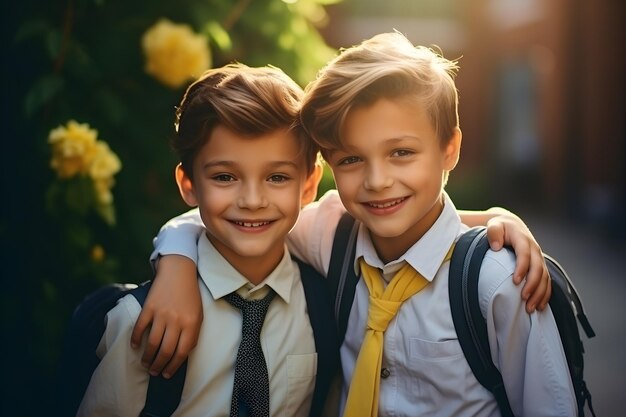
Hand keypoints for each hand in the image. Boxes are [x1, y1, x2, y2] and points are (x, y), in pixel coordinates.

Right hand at [131, 255, 201, 377]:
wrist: (179, 271)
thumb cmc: (190, 296)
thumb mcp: (198, 315)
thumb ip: (192, 334)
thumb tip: (182, 355)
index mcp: (191, 324)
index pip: (182, 352)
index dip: (173, 366)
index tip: (167, 374)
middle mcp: (177, 320)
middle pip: (166, 350)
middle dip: (159, 365)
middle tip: (154, 372)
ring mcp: (162, 314)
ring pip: (152, 342)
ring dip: (147, 357)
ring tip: (146, 363)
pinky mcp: (149, 307)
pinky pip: (140, 328)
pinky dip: (136, 339)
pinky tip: (135, 346)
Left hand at [485, 214, 550, 312]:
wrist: (512, 225)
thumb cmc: (501, 227)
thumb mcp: (494, 225)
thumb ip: (493, 233)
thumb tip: (496, 246)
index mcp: (522, 239)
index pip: (524, 254)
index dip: (522, 267)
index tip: (515, 281)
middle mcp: (534, 250)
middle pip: (538, 268)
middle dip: (532, 284)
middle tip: (523, 298)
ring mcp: (539, 259)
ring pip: (544, 278)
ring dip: (539, 293)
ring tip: (530, 308)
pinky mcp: (540, 266)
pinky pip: (546, 282)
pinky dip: (544, 294)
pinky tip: (539, 306)